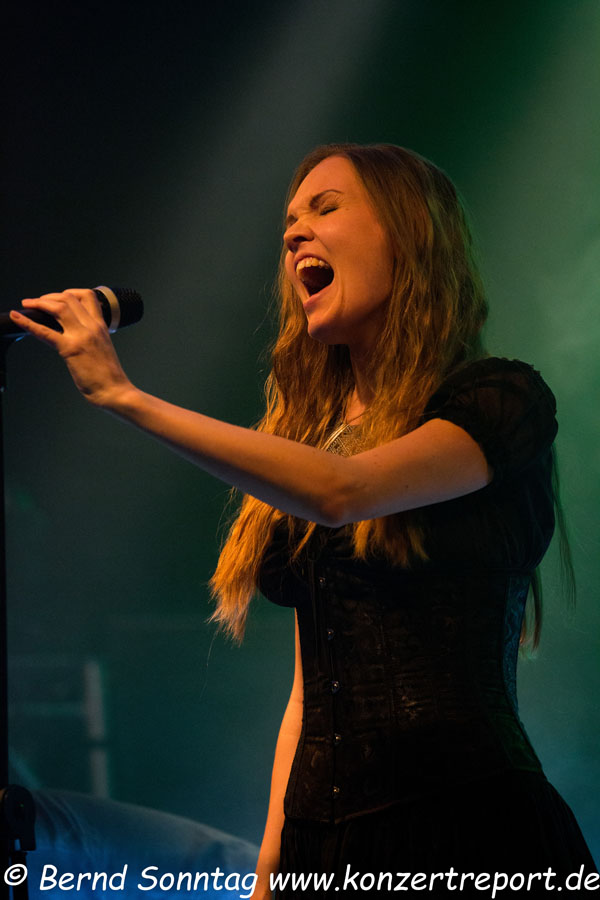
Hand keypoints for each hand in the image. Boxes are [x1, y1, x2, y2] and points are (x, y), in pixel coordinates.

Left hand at [10, 289, 132, 406]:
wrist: (115, 390)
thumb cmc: (109, 375)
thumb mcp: (103, 348)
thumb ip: (91, 337)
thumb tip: (76, 336)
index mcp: (101, 326)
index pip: (88, 296)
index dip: (70, 292)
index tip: (58, 298)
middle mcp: (92, 327)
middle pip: (69, 298)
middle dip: (49, 297)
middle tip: (36, 302)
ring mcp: (81, 337)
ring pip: (58, 308)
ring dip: (39, 303)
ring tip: (27, 304)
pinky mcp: (70, 349)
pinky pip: (45, 332)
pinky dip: (28, 323)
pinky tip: (17, 318)